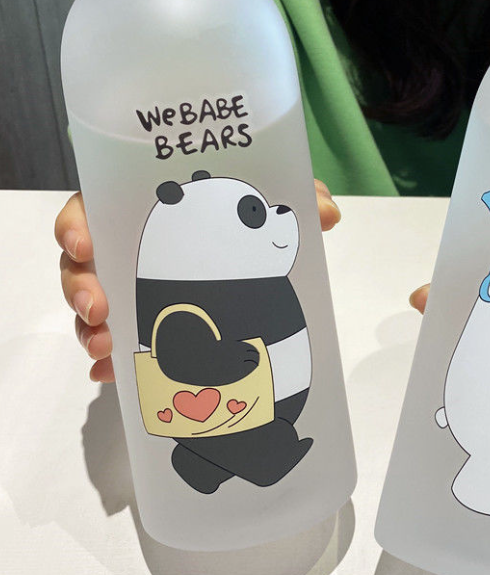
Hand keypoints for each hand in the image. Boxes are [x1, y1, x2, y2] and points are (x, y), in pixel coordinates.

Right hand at [55, 180, 340, 382]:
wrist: (254, 262)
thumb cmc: (248, 223)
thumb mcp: (270, 205)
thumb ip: (298, 197)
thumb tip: (327, 213)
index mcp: (143, 211)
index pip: (92, 208)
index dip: (76, 225)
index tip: (84, 245)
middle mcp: (128, 249)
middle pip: (81, 264)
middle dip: (79, 288)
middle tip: (98, 311)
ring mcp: (130, 289)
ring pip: (92, 308)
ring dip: (90, 331)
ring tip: (106, 350)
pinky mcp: (145, 325)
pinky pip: (118, 343)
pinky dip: (113, 362)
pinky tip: (115, 376)